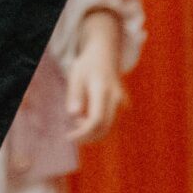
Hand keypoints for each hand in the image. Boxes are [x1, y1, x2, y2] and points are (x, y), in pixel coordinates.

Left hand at [64, 9, 124, 146]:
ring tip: (79, 119)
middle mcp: (117, 99)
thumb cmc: (87, 65)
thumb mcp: (76, 75)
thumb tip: (73, 115)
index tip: (69, 137)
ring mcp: (123, 103)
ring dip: (92, 131)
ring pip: (109, 128)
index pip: (96, 119)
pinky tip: (86, 118)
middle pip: (105, 128)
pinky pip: (111, 123)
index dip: (83, 132)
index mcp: (103, 89)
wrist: (106, 55)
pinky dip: (98, 127)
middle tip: (71, 135)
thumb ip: (75, 94)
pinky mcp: (124, 107)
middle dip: (87, 136)